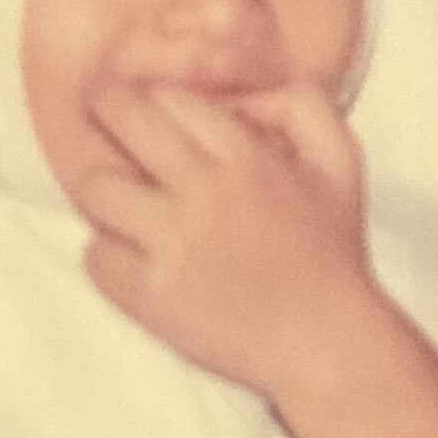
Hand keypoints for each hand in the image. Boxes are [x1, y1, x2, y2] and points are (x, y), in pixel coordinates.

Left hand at [69, 79, 376, 402]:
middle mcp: (205, 192)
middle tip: (96, 110)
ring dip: (101, 187)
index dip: (150, 95)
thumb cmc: (332, 252)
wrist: (325, 342)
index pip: (171, 97)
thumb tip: (244, 96)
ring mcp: (173, 244)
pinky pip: (95, 255)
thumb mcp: (343, 162)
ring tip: (117, 198)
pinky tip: (133, 254)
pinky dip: (107, 252)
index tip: (143, 103)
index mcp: (248, 157)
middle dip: (101, 106)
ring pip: (94, 187)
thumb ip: (304, 106)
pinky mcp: (151, 294)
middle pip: (122, 120)